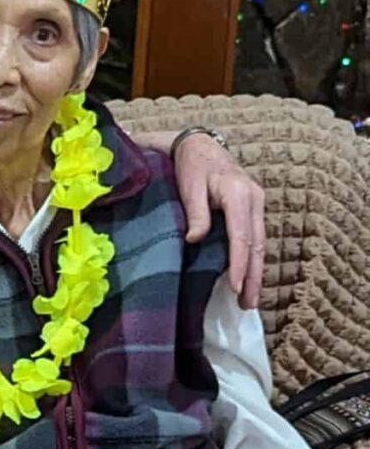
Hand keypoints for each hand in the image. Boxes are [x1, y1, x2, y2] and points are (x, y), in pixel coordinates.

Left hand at [174, 133, 264, 309]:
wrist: (200, 144)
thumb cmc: (192, 164)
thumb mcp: (189, 186)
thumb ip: (196, 213)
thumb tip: (195, 240)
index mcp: (238, 194)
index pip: (242, 236)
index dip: (239, 264)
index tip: (235, 287)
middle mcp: (254, 200)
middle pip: (257, 244)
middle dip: (253, 276)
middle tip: (248, 304)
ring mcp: (257, 203)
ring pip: (260, 243)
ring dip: (255, 271)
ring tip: (249, 298)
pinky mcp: (253, 207)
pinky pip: (255, 237)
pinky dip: (252, 258)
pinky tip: (247, 275)